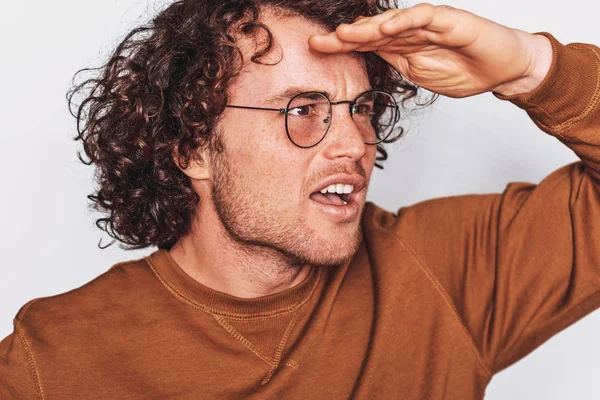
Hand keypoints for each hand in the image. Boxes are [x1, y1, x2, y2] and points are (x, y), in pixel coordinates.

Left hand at [308, 3, 551, 97]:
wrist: (503, 69)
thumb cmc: (466, 72)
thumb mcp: (422, 76)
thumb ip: (398, 65)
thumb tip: (372, 60)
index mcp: (402, 47)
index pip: (367, 44)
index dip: (342, 46)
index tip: (316, 50)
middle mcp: (410, 32)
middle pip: (371, 32)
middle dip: (344, 38)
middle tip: (317, 42)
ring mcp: (428, 24)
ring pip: (392, 22)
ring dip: (367, 28)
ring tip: (343, 34)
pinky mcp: (448, 19)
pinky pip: (422, 17)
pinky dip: (404, 21)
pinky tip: (385, 27)